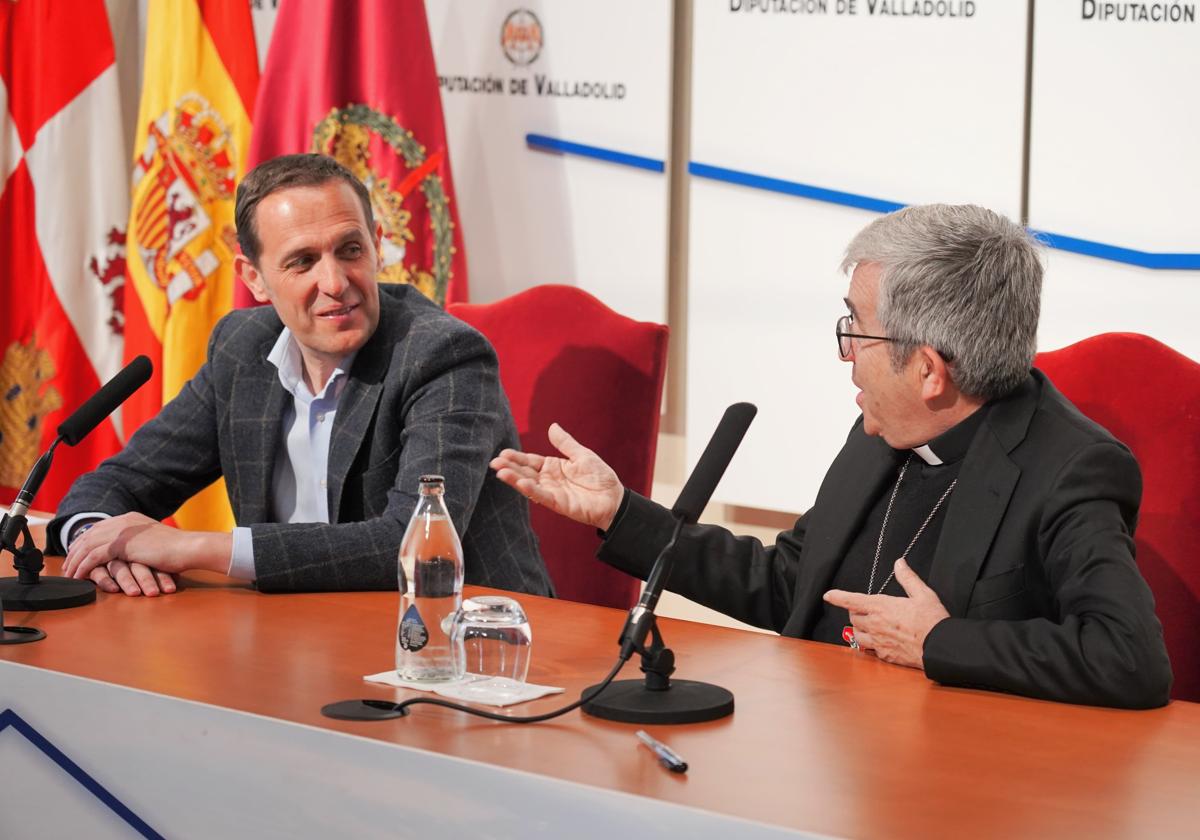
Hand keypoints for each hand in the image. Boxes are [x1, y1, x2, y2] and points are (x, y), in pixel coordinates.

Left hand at [62, 512, 231, 590]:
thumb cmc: (178, 549)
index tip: (76, 554)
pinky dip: (84, 567)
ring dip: (75, 561)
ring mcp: (122, 531)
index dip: (84, 541)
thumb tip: (130, 552)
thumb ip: (139, 542)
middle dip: (75, 551)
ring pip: (88, 546)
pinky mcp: (122, 544)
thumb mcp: (154, 541)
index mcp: (130, 519)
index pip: (99, 528)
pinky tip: (79, 576)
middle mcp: (124, 522)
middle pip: (89, 535)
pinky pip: (94, 557)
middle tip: (67, 566)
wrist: (189, 548)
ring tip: (69, 574)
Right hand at [490, 423, 624, 530]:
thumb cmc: (600, 476)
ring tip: (501, 472)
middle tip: (494, 462)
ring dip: (515, 479)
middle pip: (525, 472)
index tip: (502, 453)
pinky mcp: (558, 503)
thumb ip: (565, 443)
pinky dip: (531, 490)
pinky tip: (521, 483)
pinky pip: (542, 496)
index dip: (517, 458)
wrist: (614, 497)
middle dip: (510, 467)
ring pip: (529, 485)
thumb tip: (551, 426)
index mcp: (553, 466)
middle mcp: (549, 480)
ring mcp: (552, 492)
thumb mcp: (581, 455)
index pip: (530, 461)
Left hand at [822, 558, 949, 669]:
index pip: (851, 600)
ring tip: (869, 627)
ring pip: (856, 635)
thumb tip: (900, 564)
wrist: (940, 647)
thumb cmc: (933, 621)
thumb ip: (908, 578)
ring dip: (859, 630)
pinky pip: (869, 650)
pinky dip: (870, 645)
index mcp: (881, 607)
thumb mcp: (923, 594)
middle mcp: (876, 625)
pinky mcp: (885, 656)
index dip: (837, 596)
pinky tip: (879, 642)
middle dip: (856, 613)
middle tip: (865, 611)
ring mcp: (879, 642)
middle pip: (853, 618)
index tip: (828, 595)